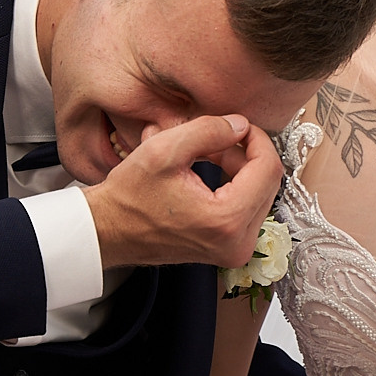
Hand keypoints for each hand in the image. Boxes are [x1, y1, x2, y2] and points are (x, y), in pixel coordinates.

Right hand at [87, 115, 282, 270]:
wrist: (108, 232)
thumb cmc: (128, 197)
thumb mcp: (164, 150)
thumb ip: (209, 130)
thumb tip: (241, 124)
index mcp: (226, 221)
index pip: (267, 169)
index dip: (256, 139)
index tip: (238, 125)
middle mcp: (238, 243)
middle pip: (267, 182)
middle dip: (246, 153)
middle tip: (217, 137)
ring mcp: (235, 250)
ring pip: (258, 194)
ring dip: (238, 168)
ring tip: (206, 153)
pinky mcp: (228, 250)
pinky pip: (246, 208)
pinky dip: (233, 185)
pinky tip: (207, 171)